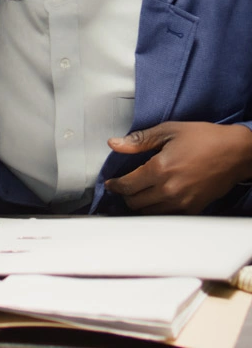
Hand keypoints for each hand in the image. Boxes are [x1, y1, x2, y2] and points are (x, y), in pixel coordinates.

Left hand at [104, 121, 251, 213]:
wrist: (236, 153)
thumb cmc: (203, 138)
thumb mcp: (168, 131)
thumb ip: (139, 140)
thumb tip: (114, 144)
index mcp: (160, 169)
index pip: (127, 186)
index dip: (115, 186)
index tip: (110, 183)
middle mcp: (169, 190)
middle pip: (135, 203)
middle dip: (125, 195)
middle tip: (123, 187)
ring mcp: (182, 202)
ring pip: (149, 214)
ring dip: (139, 205)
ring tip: (136, 194)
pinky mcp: (194, 209)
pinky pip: (167, 217)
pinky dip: (156, 211)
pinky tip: (154, 200)